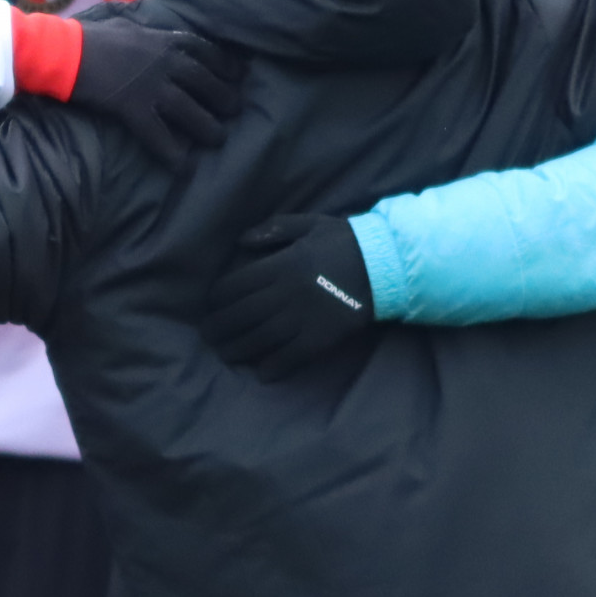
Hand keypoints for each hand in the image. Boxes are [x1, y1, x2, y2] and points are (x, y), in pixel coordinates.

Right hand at [64, 13, 245, 159]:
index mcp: (164, 40)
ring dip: (208, 127)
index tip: (238, 75)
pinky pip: (159, 135)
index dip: (225, 65)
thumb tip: (147, 30)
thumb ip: (145, 30)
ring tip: (219, 139)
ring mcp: (152, 88)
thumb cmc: (91, 36)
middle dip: (224, 97)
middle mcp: (166, 64)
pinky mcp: (134, 109)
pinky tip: (183, 165)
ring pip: (190, 110)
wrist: (67, 52)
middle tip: (235, 110)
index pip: (205, 51)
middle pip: (205, 82)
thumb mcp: (126, 23)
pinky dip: (172, 153)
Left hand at [204, 211, 378, 375]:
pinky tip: (261, 372)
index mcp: (280, 265)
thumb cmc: (345, 241)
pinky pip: (291, 356)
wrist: (387, 264)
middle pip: (240, 315)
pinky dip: (273, 367)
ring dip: (237, 349)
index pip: (234, 285)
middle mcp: (286, 292)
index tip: (210, 306)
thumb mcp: (309, 224)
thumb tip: (242, 239)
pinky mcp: (322, 337)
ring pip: (259, 338)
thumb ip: (274, 229)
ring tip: (225, 354)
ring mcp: (303, 317)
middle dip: (218, 328)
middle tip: (208, 336)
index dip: (216, 299)